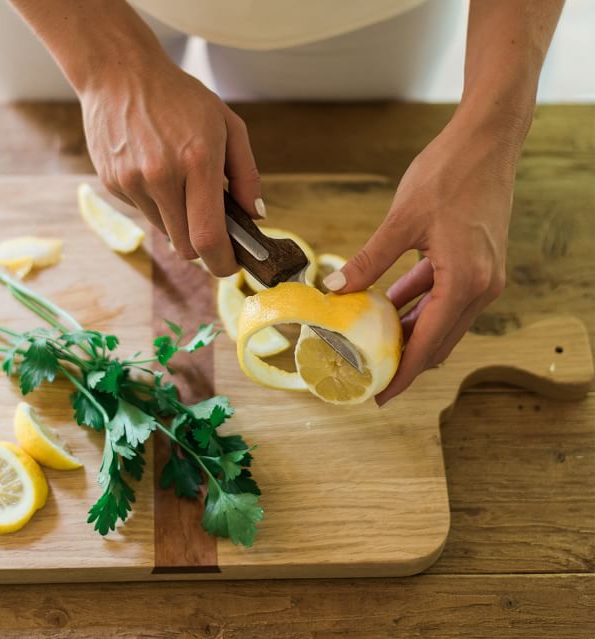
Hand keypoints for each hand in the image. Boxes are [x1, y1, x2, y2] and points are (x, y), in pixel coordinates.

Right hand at [80, 50, 263, 275]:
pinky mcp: (113, 184)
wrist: (118, 72)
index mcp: (197, 161)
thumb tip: (255, 215)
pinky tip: (154, 170)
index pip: (208, 237)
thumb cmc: (180, 97)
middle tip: (212, 227)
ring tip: (179, 182)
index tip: (232, 266)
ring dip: (178, 220)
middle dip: (203, 245)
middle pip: (186, 247)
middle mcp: (162, 176)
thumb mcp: (227, 125)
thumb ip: (246, 174)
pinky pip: (144, 212)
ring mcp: (132, 182)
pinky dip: (156, 204)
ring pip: (165, 232)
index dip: (223, 262)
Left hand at [323, 117, 517, 403]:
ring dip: (410, 334)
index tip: (380, 395)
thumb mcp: (401, 220)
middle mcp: (481, 286)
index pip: (429, 344)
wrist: (487, 139)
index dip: (404, 374)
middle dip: (406, 361)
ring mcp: (483, 275)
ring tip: (375, 346)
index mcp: (465, 282)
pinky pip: (444, 296)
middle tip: (371, 376)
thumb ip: (368, 261)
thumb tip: (333, 290)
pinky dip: (418, 305)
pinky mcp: (477, 262)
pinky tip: (388, 307)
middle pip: (439, 340)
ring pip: (441, 320)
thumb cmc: (450, 174)